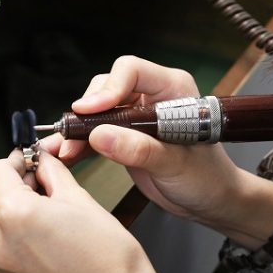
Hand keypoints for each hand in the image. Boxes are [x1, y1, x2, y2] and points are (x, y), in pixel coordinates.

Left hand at [0, 150, 176, 272]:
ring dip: (26, 212)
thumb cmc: (107, 259)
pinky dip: (26, 235)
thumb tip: (42, 160)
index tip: (32, 160)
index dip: (17, 160)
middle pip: (1, 195)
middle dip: (25, 187)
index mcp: (14, 214)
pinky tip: (55, 239)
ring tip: (60, 220)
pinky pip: (10, 243)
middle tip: (55, 188)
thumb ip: (52, 172)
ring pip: (6, 220)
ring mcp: (1, 263)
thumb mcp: (79, 198)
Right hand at [57, 56, 272, 249]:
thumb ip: (138, 149)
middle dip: (86, 113)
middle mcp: (151, 96)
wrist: (210, 201)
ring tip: (62, 150)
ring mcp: (135, 115)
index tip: (88, 111)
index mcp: (171, 89)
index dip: (107, 89)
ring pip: (96, 110)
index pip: (131, 71)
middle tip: (70, 136)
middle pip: (106, 88)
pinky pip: (95, 131)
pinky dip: (79, 143)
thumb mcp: (175, 164)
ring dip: (77, 130)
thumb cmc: (207, 178)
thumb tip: (99, 135)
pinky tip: (66, 154)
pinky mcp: (124, 134)